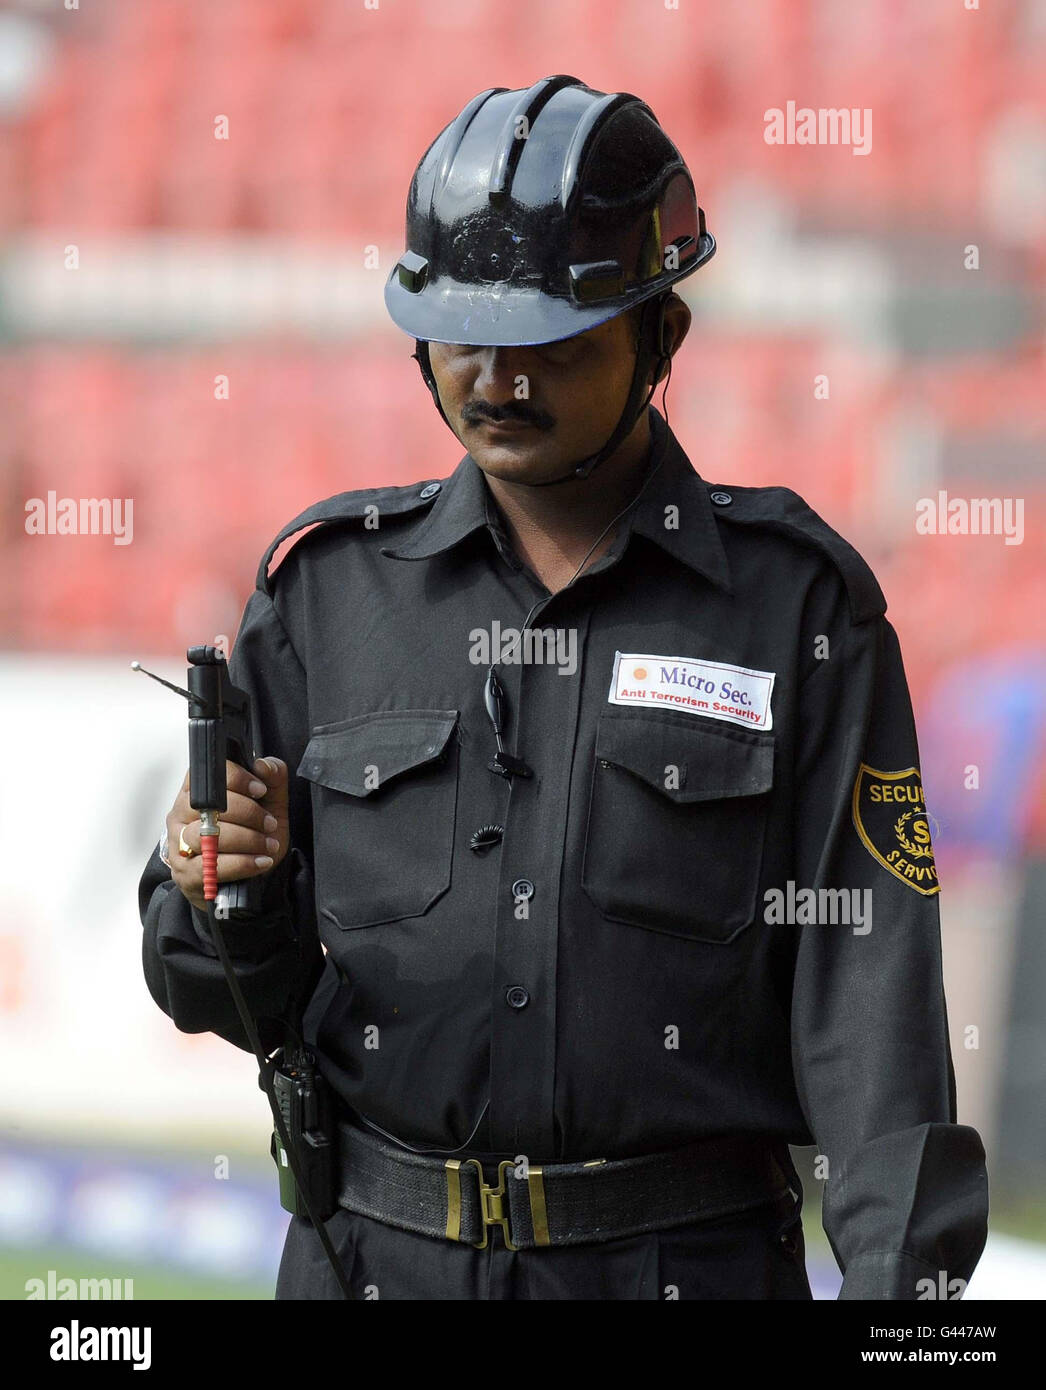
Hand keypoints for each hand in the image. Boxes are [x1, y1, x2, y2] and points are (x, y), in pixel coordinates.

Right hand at [166, 756, 289, 912]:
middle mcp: (180, 814)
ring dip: (247, 839)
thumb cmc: (253, 836)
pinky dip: (242, 863)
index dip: (236, 778)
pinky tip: (261, 861)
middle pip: (209, 804)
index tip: (260, 790)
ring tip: (268, 845)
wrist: (247, 879)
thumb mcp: (270, 805)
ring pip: (209, 835)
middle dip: (248, 813)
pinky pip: (212, 865)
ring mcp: (179, 844)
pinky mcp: (185, 873)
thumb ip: (273, 778)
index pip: (206, 774)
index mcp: (196, 791)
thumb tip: (263, 765)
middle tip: (270, 824)